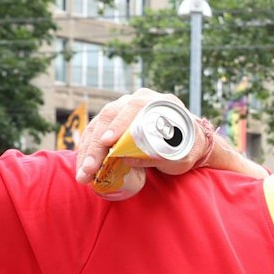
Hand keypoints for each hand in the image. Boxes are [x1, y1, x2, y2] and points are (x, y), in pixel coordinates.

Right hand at [72, 88, 214, 198]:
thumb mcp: (180, 155)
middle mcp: (139, 100)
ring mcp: (124, 108)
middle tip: (90, 168)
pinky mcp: (113, 121)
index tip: (108, 141)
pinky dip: (87, 151)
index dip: (120, 123)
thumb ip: (158, 155)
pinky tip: (82, 167)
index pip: (136, 107)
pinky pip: (95, 133)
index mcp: (160, 102)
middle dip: (97, 144)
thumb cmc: (188, 148)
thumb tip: (126, 158)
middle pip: (111, 116)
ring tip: (83, 174)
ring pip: (98, 125)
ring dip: (87, 150)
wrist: (190, 143)